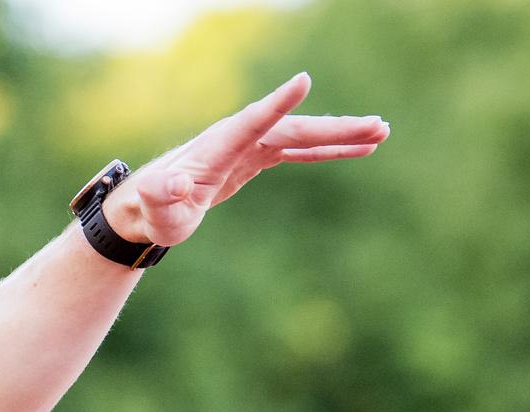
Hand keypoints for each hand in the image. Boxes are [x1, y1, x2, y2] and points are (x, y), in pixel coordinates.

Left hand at [104, 72, 387, 247]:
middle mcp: (237, 138)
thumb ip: (163, 196)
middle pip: (292, 128)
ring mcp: (249, 146)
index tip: (303, 82)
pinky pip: (298, 150)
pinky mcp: (255, 158)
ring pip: (302, 136)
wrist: (147, 206)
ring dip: (341, 135)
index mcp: (218, 147)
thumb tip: (171, 185)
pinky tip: (359, 149)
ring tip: (382, 133)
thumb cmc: (152, 211)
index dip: (276, 104)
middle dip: (335, 127)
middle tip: (378, 126)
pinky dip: (327, 149)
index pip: (252, 122)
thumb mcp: (157, 209)